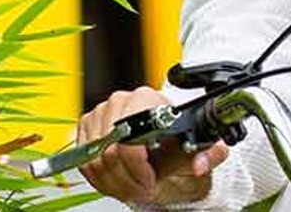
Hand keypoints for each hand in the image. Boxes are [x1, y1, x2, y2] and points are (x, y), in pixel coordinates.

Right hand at [76, 85, 230, 203]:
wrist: (156, 128)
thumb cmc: (171, 135)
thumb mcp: (193, 144)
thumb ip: (206, 154)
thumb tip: (199, 163)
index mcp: (145, 100)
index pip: (129, 140)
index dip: (138, 169)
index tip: (149, 181)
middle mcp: (120, 101)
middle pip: (110, 153)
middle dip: (127, 181)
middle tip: (141, 190)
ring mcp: (101, 112)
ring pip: (95, 160)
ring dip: (113, 183)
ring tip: (131, 187)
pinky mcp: (87, 125)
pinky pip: (84, 160)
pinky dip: (98, 178)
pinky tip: (116, 179)